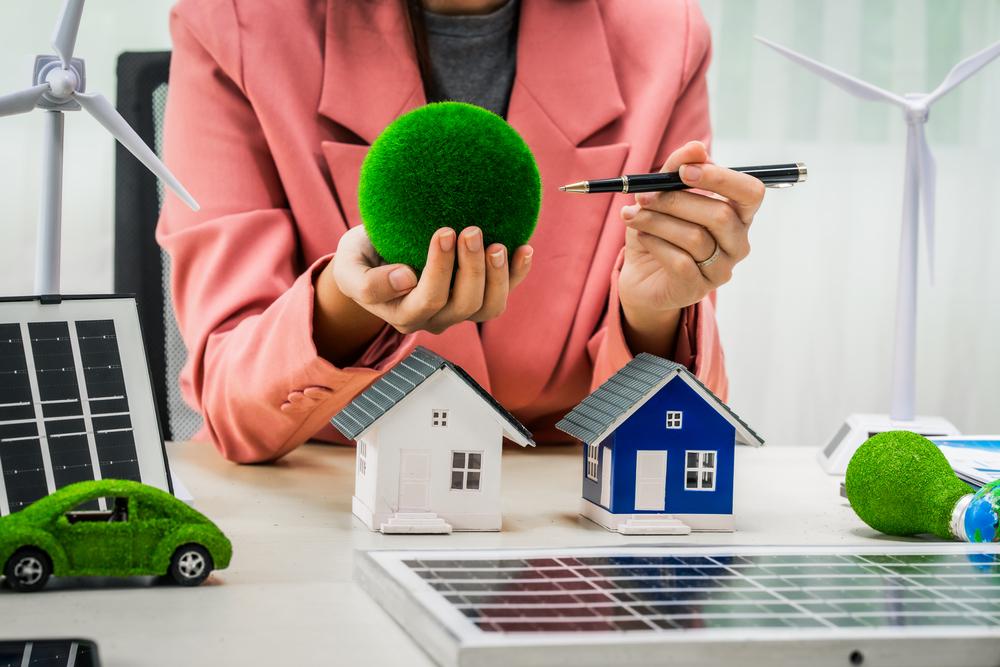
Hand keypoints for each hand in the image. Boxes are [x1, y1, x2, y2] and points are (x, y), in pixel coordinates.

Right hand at [330, 225, 532, 335]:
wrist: (374, 259)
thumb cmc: (361, 260)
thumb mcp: (349, 267)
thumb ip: (367, 282)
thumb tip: (406, 279)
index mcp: (403, 314)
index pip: (428, 298)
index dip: (441, 269)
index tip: (444, 231)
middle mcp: (434, 318)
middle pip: (463, 304)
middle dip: (471, 267)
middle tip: (471, 229)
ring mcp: (458, 311)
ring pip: (488, 308)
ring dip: (498, 276)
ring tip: (497, 243)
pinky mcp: (476, 298)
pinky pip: (502, 294)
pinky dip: (517, 274)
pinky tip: (524, 249)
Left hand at [617, 140, 764, 354]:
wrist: (641, 275)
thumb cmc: (659, 229)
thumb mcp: (663, 193)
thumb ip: (678, 168)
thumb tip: (696, 148)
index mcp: (738, 214)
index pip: (751, 192)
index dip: (721, 179)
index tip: (684, 172)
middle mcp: (738, 242)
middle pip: (719, 215)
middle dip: (676, 200)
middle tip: (642, 195)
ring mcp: (722, 269)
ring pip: (695, 237)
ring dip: (657, 221)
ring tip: (632, 215)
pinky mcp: (699, 288)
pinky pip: (680, 261)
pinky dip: (655, 243)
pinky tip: (641, 236)